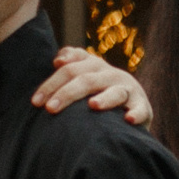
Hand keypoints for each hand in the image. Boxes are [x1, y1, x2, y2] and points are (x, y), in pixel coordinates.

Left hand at [34, 46, 152, 125]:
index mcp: (93, 65)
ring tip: (92, 105)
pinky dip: (136, 113)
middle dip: (67, 93)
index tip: (36, 101)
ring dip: (104, 99)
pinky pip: (140, 109)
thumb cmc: (98, 92)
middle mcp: (110, 73)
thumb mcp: (84, 76)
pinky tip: (128, 120)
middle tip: (50, 109)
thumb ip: (70, 65)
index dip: (51, 83)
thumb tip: (57, 59)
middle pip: (86, 79)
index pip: (69, 68)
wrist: (131, 107)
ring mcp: (128, 89)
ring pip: (115, 92)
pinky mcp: (142, 106)